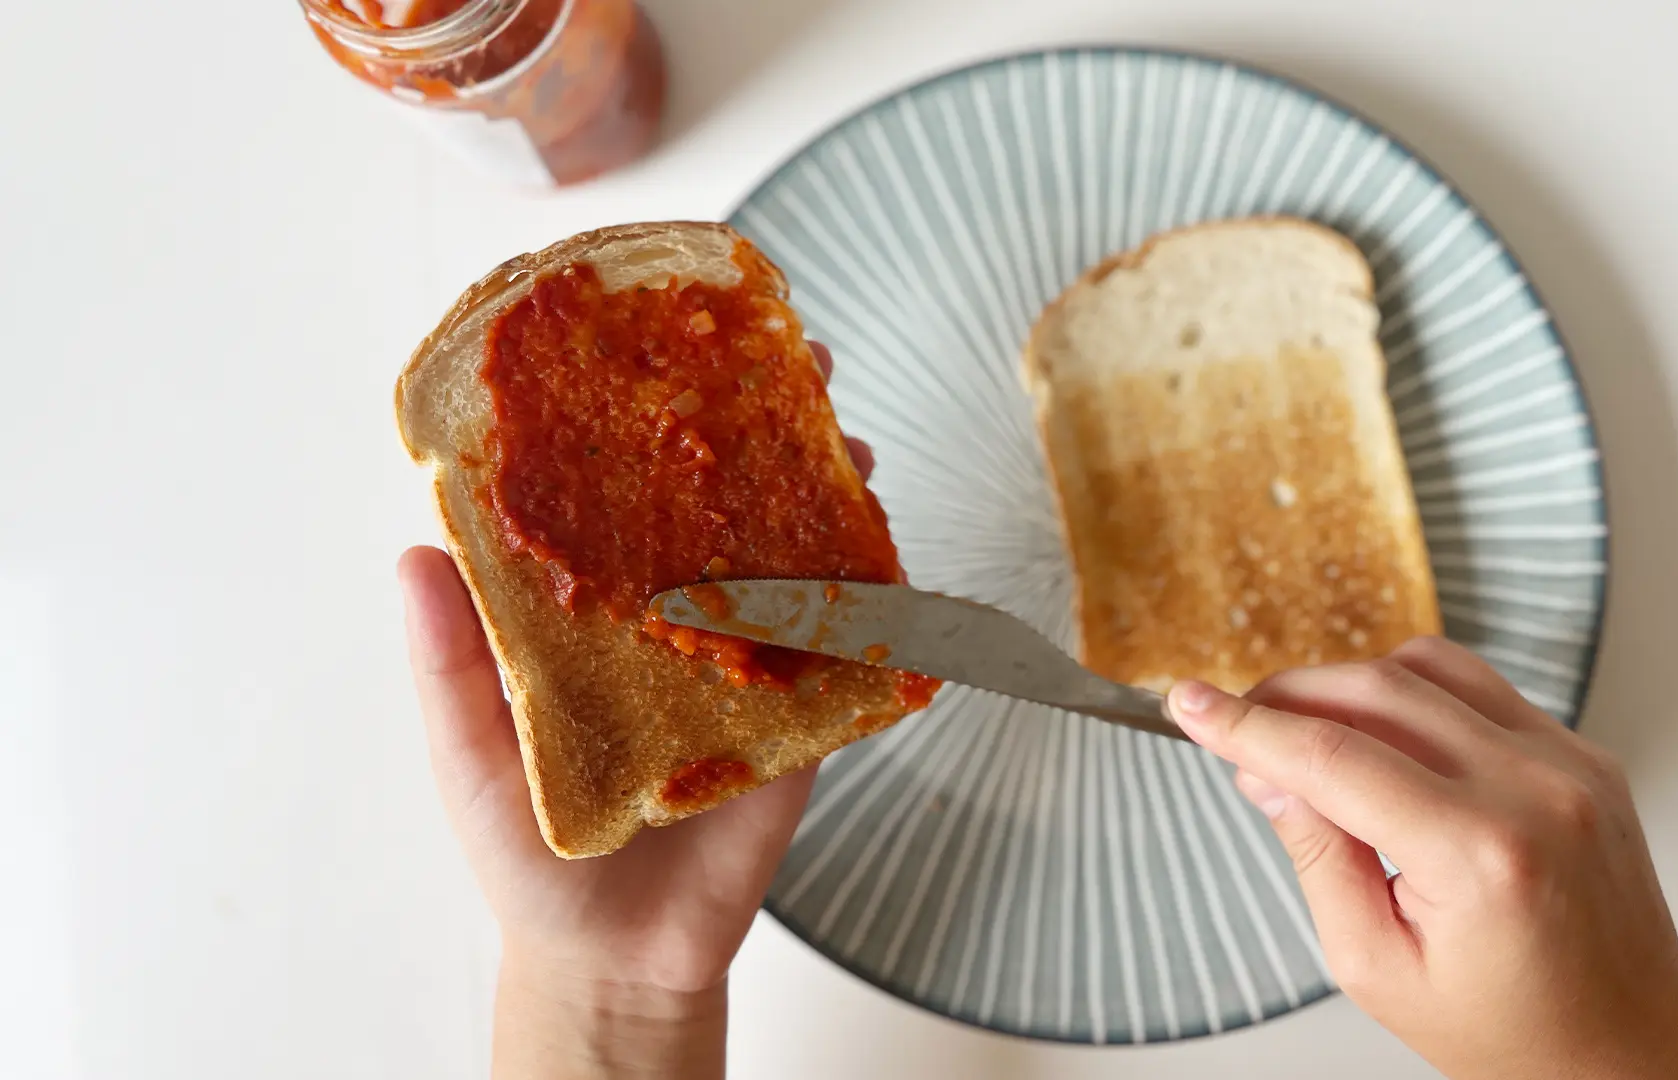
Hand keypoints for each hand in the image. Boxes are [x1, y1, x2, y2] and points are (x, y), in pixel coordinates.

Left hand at [398, 343, 869, 1079]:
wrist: (615, 959)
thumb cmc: (524, 851)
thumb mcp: (465, 753)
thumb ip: (450, 663)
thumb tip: (411, 551)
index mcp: (594, 608)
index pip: (622, 491)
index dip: (645, 418)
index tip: (667, 345)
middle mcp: (675, 615)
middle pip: (726, 502)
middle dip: (768, 430)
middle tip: (804, 368)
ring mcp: (745, 661)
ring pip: (796, 557)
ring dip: (831, 494)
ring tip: (854, 447)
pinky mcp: (802, 720)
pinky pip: (846, 649)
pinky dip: (877, 598)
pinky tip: (890, 548)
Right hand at [1167, 637, 1677, 1079]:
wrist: (1630, 1048)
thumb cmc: (1511, 1032)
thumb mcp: (1378, 967)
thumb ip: (1318, 855)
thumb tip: (1267, 769)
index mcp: (1480, 854)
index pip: (1333, 757)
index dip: (1247, 725)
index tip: (1188, 705)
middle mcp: (1535, 790)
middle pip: (1376, 691)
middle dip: (1289, 696)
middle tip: (1238, 723)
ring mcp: (1570, 762)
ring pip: (1429, 668)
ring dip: (1349, 683)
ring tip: (1306, 730)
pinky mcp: (1583, 753)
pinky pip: (1480, 689)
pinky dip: (1413, 697)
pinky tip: (1383, 739)